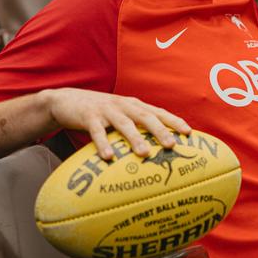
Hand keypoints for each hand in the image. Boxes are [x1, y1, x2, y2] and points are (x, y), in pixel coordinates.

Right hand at [43, 87, 190, 159]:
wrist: (67, 100)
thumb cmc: (101, 113)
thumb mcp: (122, 116)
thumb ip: (137, 128)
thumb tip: (158, 152)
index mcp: (135, 106)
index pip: (159, 112)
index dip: (175, 121)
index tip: (190, 133)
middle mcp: (124, 105)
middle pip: (146, 117)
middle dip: (160, 130)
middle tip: (172, 145)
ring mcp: (107, 110)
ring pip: (124, 124)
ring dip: (135, 139)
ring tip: (144, 154)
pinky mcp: (89, 117)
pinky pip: (97, 132)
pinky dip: (103, 143)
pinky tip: (108, 157)